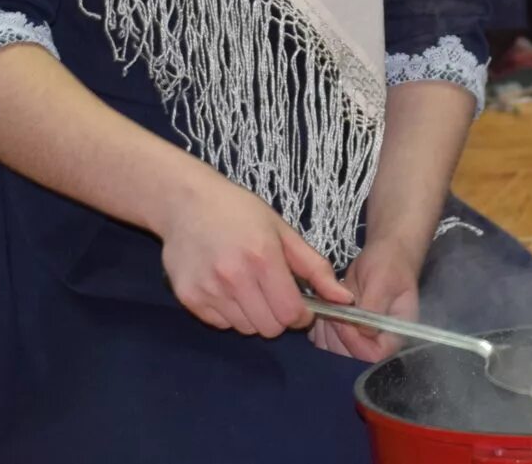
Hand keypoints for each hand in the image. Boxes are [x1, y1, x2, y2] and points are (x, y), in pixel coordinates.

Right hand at [157, 171, 350, 338]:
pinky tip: (228, 288)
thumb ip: (315, 268)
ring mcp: (209, 291)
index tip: (300, 305)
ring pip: (245, 328)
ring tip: (249, 287)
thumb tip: (345, 299)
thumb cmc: (240, 213)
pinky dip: (230, 314)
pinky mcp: (189, 299)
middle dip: (279, 316)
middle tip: (274, 293)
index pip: (290, 314)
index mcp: (263, 259)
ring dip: (254, 315)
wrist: (186, 203)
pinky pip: (220, 324)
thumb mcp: (284, 232)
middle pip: (269, 328)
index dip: (301, 316)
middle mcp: (234, 278)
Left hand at [311, 236, 424, 360]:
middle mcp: (377, 341)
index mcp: (395, 334)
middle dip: (336, 335)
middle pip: (350, 358)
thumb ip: (373, 308)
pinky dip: (318, 328)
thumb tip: (362, 332)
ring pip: (333, 350)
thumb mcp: (382, 282)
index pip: (373, 356)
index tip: (345, 320)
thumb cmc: (389, 265)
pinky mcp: (344, 330)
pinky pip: (324, 340)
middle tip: (332, 310)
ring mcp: (359, 338)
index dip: (355, 343)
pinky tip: (323, 308)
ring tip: (328, 306)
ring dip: (324, 330)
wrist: (385, 254)